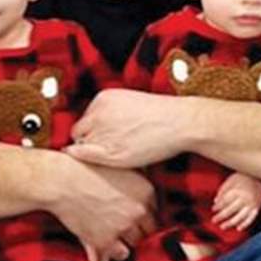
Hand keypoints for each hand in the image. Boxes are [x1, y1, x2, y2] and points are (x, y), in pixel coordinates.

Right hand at [47, 154, 157, 260]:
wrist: (61, 180)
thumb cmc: (85, 171)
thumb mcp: (118, 173)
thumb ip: (134, 191)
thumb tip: (141, 203)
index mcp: (146, 191)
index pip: (155, 212)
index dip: (143, 215)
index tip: (134, 217)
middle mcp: (138, 210)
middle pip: (148, 229)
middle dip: (136, 229)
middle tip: (121, 225)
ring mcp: (123, 226)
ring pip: (136, 243)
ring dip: (126, 240)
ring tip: (112, 233)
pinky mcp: (106, 240)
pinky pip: (120, 254)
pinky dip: (114, 252)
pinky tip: (107, 244)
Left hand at [67, 89, 188, 167]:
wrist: (180, 122)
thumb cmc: (162, 115)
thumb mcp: (131, 102)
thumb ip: (111, 113)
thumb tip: (97, 128)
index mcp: (103, 98)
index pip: (86, 119)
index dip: (94, 130)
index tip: (106, 137)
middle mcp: (98, 114)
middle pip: (80, 133)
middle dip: (89, 141)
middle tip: (104, 150)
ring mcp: (103, 133)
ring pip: (84, 146)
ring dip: (93, 152)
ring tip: (110, 156)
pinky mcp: (110, 151)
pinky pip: (87, 156)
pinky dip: (87, 159)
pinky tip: (101, 161)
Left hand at [213, 172, 260, 230]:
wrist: (259, 176)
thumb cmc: (242, 177)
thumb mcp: (231, 180)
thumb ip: (222, 190)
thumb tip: (215, 201)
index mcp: (238, 191)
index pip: (225, 201)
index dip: (218, 206)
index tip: (213, 209)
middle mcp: (245, 198)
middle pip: (231, 210)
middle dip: (221, 216)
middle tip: (214, 220)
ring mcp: (251, 204)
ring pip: (240, 216)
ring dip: (230, 223)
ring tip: (222, 227)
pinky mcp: (257, 207)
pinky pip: (251, 218)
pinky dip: (245, 224)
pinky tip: (238, 228)